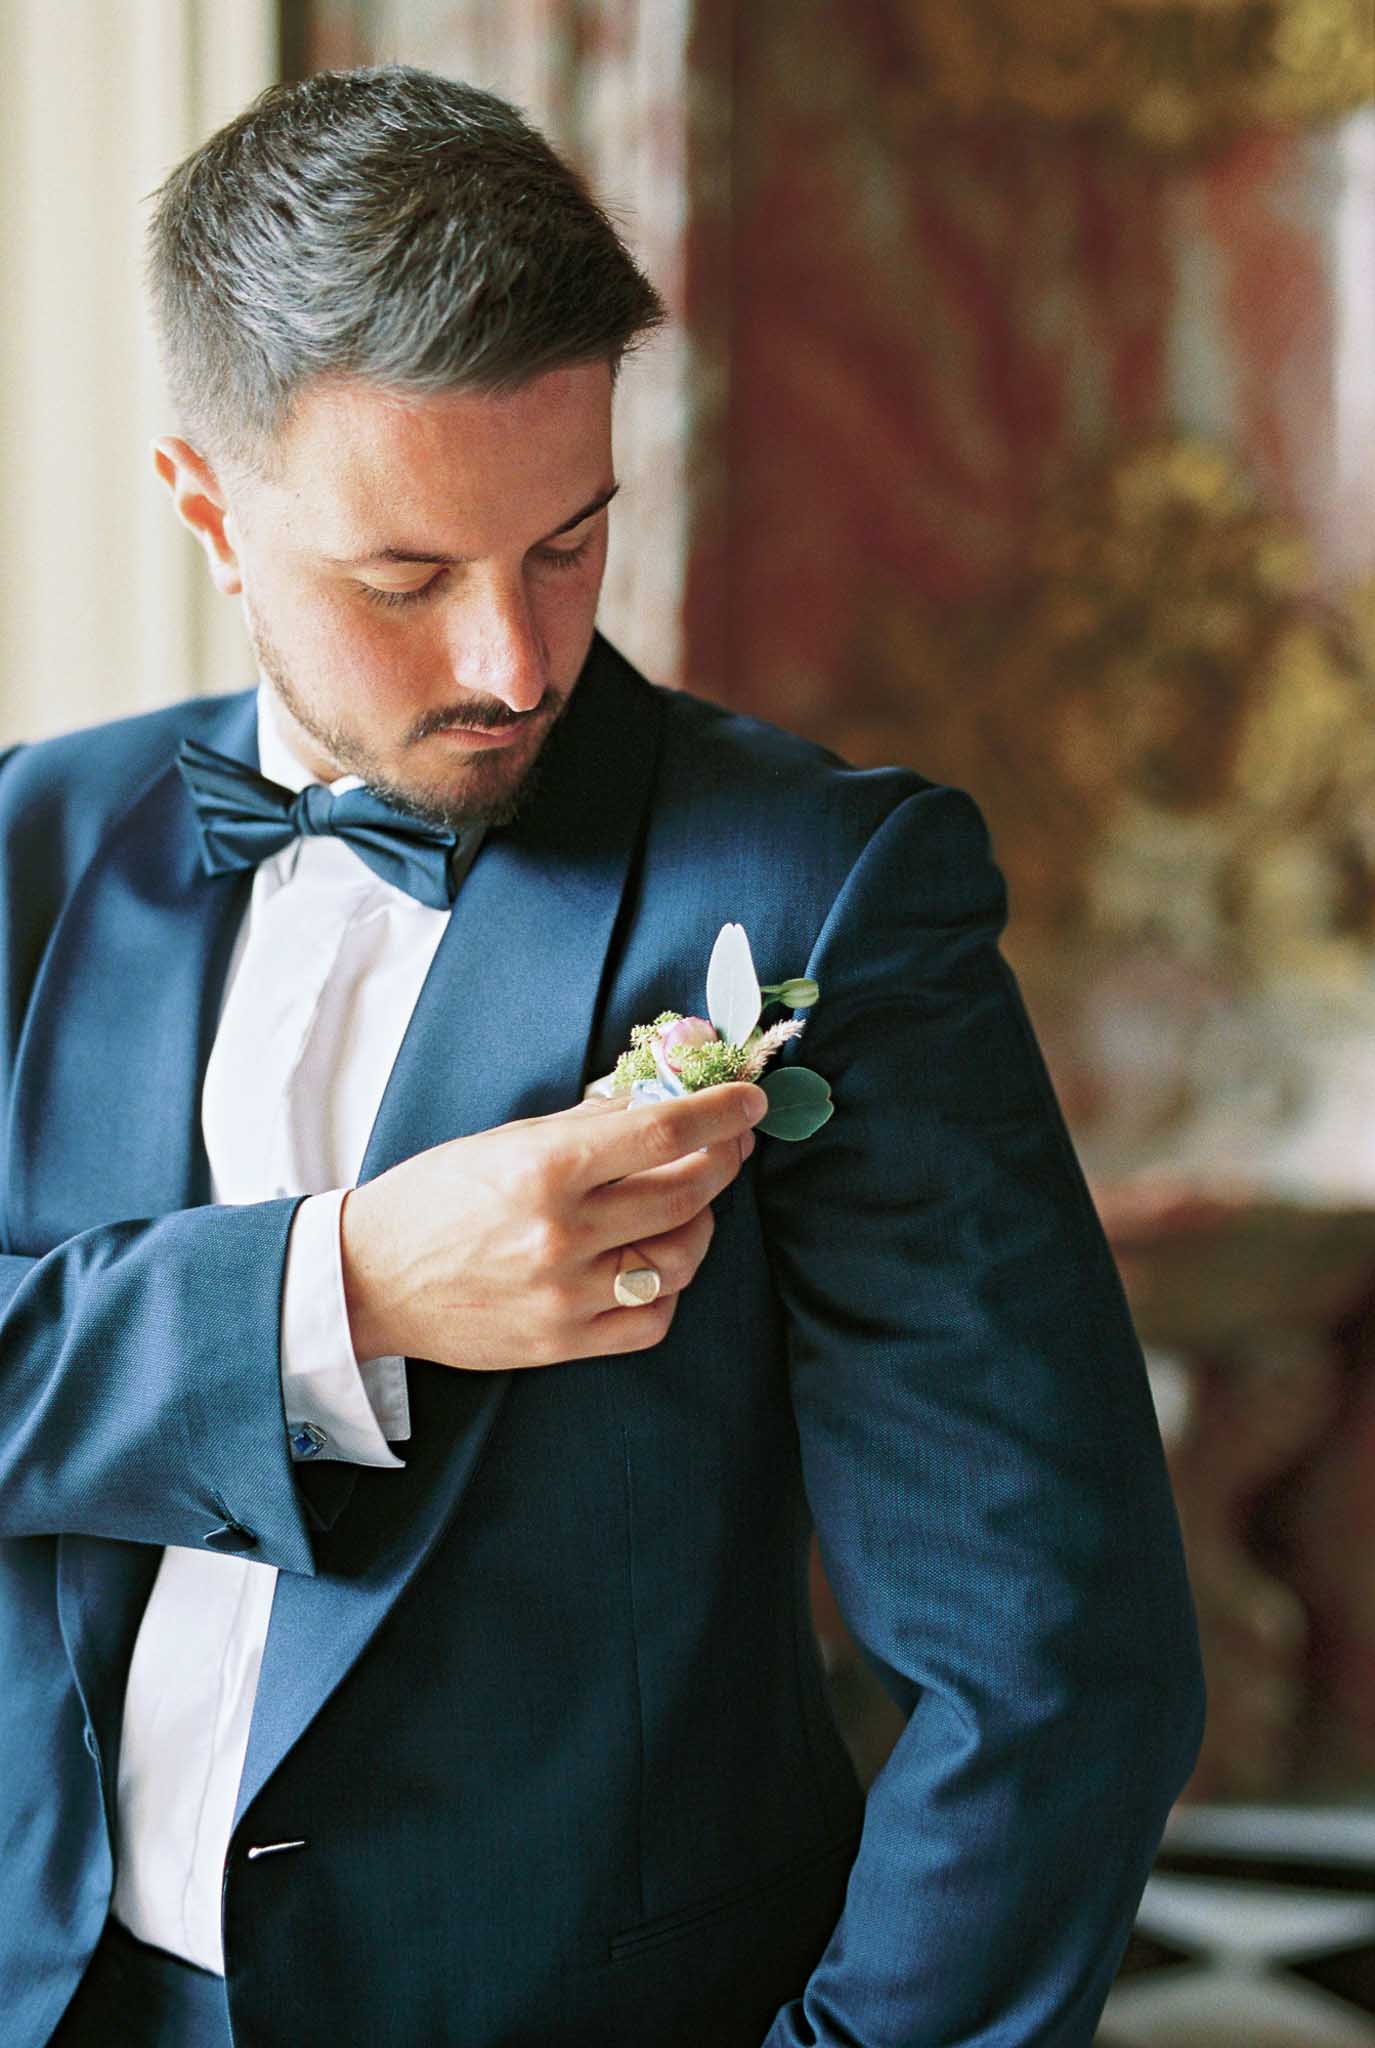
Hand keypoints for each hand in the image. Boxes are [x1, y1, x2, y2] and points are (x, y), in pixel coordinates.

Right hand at [339, 1081, 767, 1371]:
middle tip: (732, 1142)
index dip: (721, 1111)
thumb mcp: (507, 1140)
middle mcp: (561, 1233)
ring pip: (682, 1257)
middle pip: (686, 1192)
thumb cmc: (437, 1196)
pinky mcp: (563, 1343)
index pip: (663, 1131)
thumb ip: (588, 1125)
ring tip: (686, 1204)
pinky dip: (668, 1286)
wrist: (371, 1279)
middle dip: (725, 1159)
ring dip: (701, 1223)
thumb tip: (663, 1099)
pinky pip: (653, 1318)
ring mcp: (566, 1295)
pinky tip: (653, 1262)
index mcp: (544, 1168)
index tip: (749, 1101)